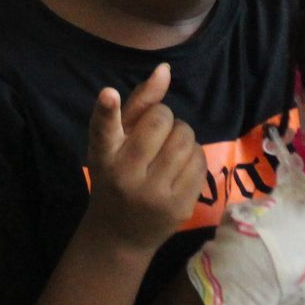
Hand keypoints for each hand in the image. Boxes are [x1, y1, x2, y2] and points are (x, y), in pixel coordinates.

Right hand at [83, 63, 206, 253]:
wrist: (119, 235)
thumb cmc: (115, 178)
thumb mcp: (114, 143)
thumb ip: (138, 104)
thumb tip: (165, 69)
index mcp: (104, 156)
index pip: (104, 130)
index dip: (107, 109)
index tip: (108, 94)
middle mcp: (127, 176)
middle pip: (162, 122)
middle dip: (165, 119)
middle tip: (157, 132)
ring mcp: (155, 195)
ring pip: (186, 140)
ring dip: (182, 135)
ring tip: (169, 148)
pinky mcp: (180, 207)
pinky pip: (200, 161)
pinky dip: (194, 154)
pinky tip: (180, 165)